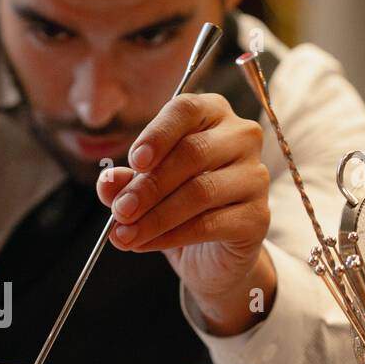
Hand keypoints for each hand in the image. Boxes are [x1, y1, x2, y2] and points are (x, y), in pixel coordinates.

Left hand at [96, 92, 274, 334]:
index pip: (186, 109)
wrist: (212, 253)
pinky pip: (209, 224)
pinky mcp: (257, 216)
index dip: (157, 134)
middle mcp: (241, 137)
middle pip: (193, 153)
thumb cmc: (177, 205)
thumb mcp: (145, 189)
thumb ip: (126, 181)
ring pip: (200, 191)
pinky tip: (146, 244)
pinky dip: (171, 236)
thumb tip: (107, 181)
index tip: (133, 161)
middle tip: (119, 211)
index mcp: (212, 114)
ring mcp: (254, 176)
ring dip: (155, 217)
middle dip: (148, 186)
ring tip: (124, 234)